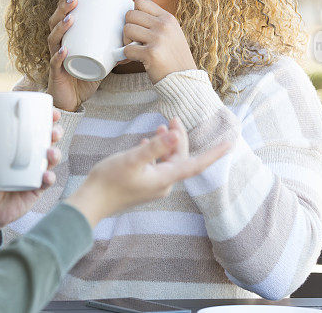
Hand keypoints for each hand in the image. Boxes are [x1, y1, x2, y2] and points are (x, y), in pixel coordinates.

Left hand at [0, 109, 62, 243]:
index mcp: (20, 145)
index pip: (36, 128)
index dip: (47, 119)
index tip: (52, 112)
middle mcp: (32, 157)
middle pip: (49, 141)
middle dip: (56, 133)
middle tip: (54, 131)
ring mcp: (36, 173)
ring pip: (51, 161)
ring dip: (55, 155)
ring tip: (51, 153)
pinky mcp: (37, 190)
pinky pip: (46, 183)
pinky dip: (48, 178)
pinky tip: (46, 176)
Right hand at [46, 0, 100, 110]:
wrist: (73, 100)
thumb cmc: (84, 76)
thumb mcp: (99, 57)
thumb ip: (111, 47)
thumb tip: (131, 37)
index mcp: (65, 38)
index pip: (61, 15)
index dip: (64, 0)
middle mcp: (57, 45)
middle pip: (54, 22)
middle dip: (62, 9)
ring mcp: (55, 59)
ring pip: (53, 39)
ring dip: (61, 28)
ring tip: (70, 19)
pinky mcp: (56, 74)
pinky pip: (55, 63)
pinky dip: (59, 56)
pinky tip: (65, 49)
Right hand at [66, 118, 230, 226]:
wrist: (91, 204)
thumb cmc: (109, 181)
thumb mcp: (132, 159)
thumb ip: (155, 147)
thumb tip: (175, 134)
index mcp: (165, 179)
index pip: (196, 164)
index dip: (214, 153)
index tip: (230, 143)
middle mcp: (163, 185)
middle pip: (179, 158)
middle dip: (179, 138)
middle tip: (174, 117)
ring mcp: (153, 187)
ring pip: (167, 161)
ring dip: (166, 144)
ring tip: (160, 126)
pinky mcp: (143, 186)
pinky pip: (156, 166)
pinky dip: (155, 153)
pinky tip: (145, 143)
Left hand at [122, 0, 196, 83]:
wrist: (184, 80)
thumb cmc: (174, 58)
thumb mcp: (172, 33)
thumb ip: (157, 23)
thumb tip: (132, 15)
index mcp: (168, 18)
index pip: (140, 2)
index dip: (135, 14)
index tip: (139, 26)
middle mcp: (164, 26)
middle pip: (130, 14)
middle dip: (128, 28)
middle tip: (135, 41)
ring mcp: (158, 39)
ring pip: (127, 29)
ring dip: (126, 42)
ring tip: (137, 49)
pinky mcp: (151, 54)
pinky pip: (127, 49)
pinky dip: (128, 56)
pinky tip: (138, 59)